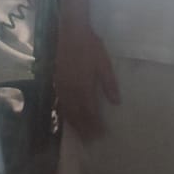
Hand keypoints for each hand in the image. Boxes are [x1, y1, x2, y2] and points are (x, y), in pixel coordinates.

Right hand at [55, 26, 119, 140]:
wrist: (71, 32)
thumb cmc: (91, 46)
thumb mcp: (104, 64)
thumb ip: (109, 84)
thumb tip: (116, 102)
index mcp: (84, 86)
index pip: (90, 112)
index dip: (95, 125)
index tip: (102, 135)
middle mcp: (71, 90)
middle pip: (78, 115)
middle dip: (85, 129)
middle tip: (92, 141)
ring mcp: (62, 87)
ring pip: (68, 112)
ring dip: (75, 125)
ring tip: (82, 135)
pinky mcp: (57, 83)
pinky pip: (61, 104)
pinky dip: (66, 114)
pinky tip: (69, 119)